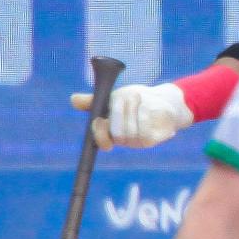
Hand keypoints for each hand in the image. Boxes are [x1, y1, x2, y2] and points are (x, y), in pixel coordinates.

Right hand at [72, 82, 192, 149]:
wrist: (164, 100)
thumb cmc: (137, 100)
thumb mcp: (114, 96)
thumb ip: (94, 101)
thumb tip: (73, 100)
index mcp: (111, 132)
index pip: (101, 140)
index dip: (99, 134)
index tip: (100, 120)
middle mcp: (125, 140)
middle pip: (117, 133)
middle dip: (119, 113)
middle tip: (125, 96)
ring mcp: (140, 142)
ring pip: (131, 132)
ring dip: (133, 111)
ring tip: (137, 95)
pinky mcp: (155, 140)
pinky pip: (146, 132)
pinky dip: (146, 116)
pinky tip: (150, 106)